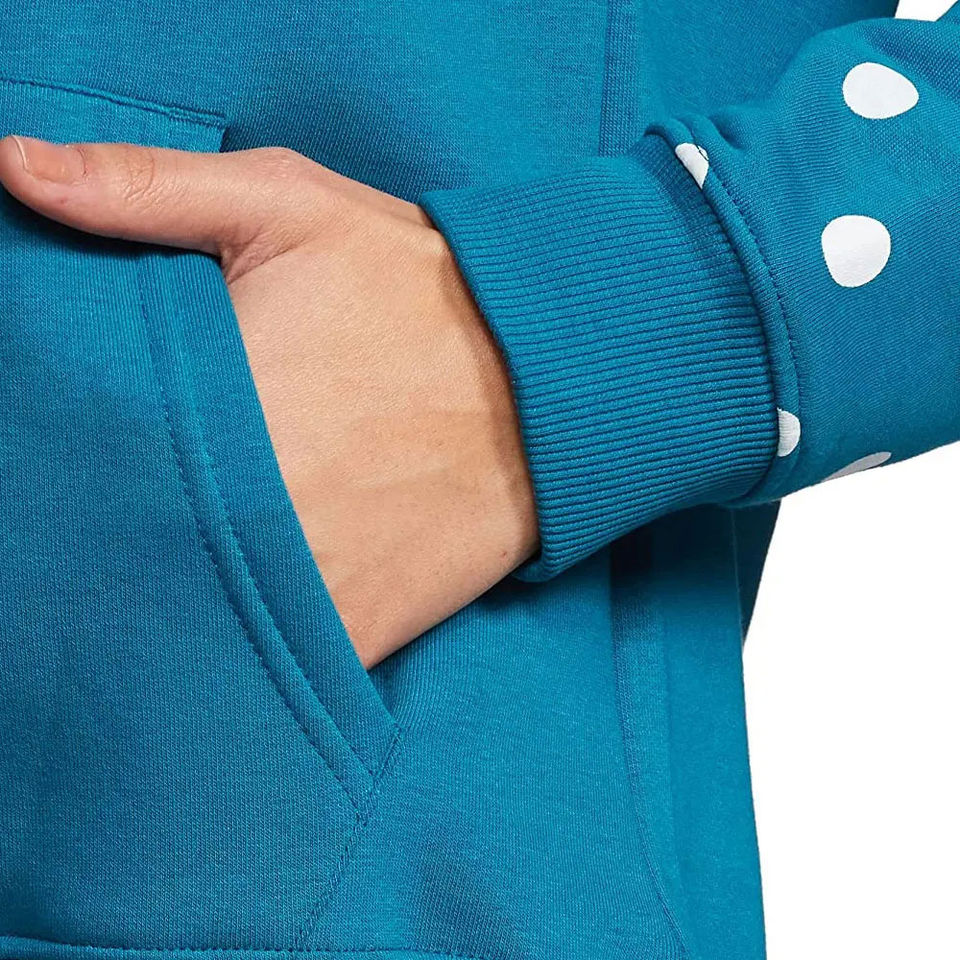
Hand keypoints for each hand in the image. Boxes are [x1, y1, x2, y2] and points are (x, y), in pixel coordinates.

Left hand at [0, 135, 538, 666]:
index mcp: (212, 400)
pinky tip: (216, 610)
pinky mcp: (356, 634)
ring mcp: (305, 586)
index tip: (43, 449)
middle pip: (111, 551)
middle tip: (95, 505)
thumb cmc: (421, 291)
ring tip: (149, 561)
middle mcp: (249, 512)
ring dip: (149, 600)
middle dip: (89, 531)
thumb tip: (13, 165)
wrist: (554, 385)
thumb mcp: (291, 207)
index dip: (41, 457)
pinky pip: (263, 671)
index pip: (67, 450)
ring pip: (176, 623)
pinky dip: (227, 657)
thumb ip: (145, 189)